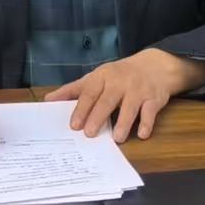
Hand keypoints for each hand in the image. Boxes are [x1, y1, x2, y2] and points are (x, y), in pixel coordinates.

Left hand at [45, 48, 204, 143]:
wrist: (155, 66)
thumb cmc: (120, 75)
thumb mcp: (97, 77)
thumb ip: (74, 90)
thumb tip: (48, 100)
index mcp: (103, 76)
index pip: (90, 92)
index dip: (81, 108)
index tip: (73, 125)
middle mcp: (120, 82)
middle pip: (107, 100)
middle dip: (98, 117)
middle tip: (89, 134)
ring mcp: (138, 90)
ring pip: (130, 107)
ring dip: (123, 123)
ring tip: (116, 138)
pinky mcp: (154, 99)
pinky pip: (150, 112)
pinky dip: (146, 123)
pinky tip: (142, 134)